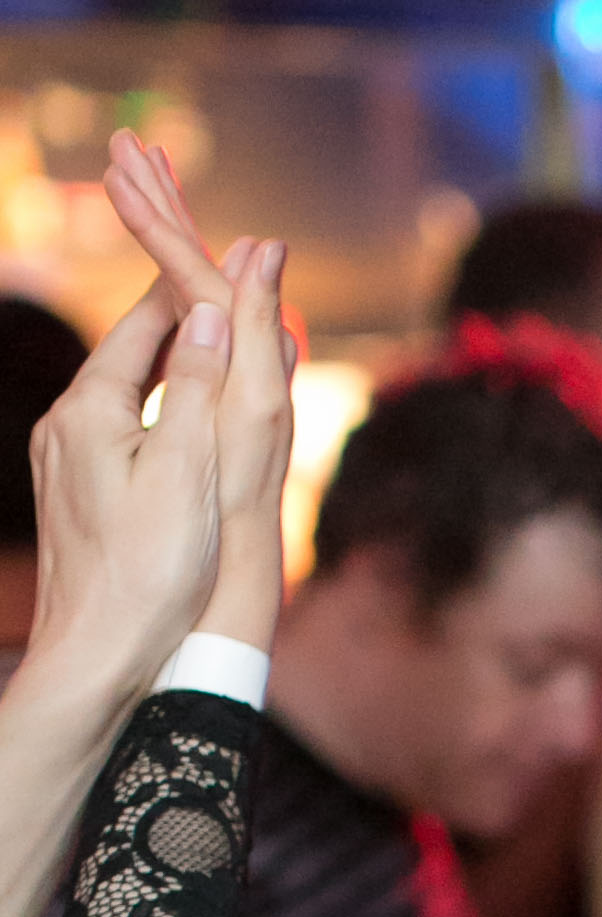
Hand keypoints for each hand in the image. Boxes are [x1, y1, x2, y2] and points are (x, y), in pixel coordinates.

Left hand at [20, 278, 226, 707]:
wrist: (95, 659)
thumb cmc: (146, 575)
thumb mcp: (187, 475)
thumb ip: (198, 390)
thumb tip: (208, 315)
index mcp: (90, 410)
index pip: (144, 326)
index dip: (187, 288)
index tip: (223, 257)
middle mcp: (65, 427)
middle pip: (128, 355)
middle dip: (177, 326)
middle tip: (218, 289)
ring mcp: (63, 465)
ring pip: (122, 398)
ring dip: (167, 374)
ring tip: (206, 354)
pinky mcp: (72, 502)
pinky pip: (117, 439)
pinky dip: (154, 420)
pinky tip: (176, 433)